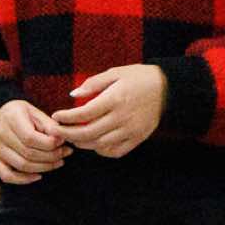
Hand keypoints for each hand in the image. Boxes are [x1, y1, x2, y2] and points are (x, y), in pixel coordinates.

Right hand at [0, 99, 65, 184]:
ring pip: (21, 166)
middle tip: (65, 153)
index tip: (63, 142)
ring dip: (43, 167)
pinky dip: (24, 179)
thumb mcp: (36, 112)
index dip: (50, 143)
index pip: (30, 138)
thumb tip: (62, 139)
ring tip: (58, 162)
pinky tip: (39, 175)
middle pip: (28, 153)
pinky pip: (8, 176)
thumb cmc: (21, 114)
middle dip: (51, 156)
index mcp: (11, 118)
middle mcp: (0, 134)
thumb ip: (49, 125)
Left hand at [51, 64, 165, 157]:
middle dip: (67, 134)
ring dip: (82, 143)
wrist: (168, 88)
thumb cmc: (140, 77)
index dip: (66, 117)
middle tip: (56, 131)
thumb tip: (73, 95)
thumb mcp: (116, 72)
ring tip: (72, 137)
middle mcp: (122, 117)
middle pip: (88, 133)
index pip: (84, 113)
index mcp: (115, 98)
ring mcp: (130, 130)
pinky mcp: (137, 138)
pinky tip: (94, 143)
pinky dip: (101, 151)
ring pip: (99, 145)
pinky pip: (115, 152)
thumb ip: (93, 83)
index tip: (56, 116)